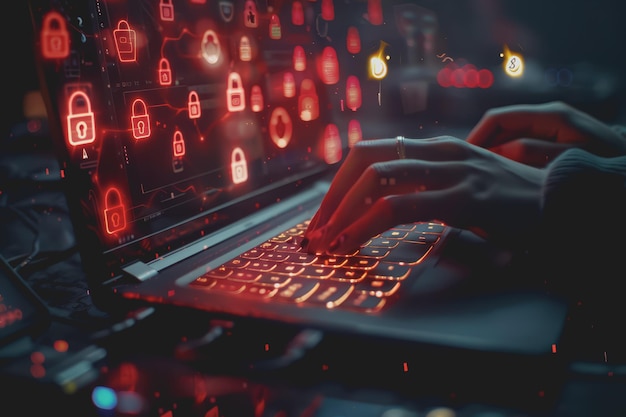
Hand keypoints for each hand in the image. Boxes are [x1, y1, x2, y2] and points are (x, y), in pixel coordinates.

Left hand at [303, 136, 544, 254]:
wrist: (562, 203)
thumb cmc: (509, 203)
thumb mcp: (461, 188)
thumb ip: (426, 191)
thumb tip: (381, 211)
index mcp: (435, 148)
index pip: (371, 154)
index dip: (339, 184)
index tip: (323, 216)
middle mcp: (439, 152)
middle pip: (365, 160)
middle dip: (331, 197)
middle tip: (315, 232)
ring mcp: (451, 172)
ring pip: (377, 181)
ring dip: (341, 213)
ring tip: (323, 243)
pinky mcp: (463, 198)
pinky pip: (399, 209)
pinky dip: (365, 227)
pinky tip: (350, 245)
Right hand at [466, 101, 625, 165]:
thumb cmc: (608, 165)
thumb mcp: (569, 160)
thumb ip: (532, 153)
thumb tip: (498, 152)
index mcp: (550, 116)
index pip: (497, 118)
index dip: (474, 137)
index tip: (460, 159)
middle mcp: (548, 116)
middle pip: (500, 128)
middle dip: (480, 148)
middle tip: (465, 173)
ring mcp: (552, 128)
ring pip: (509, 138)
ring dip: (492, 156)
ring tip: (479, 178)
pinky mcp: (555, 140)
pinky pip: (521, 147)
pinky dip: (508, 161)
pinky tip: (503, 180)